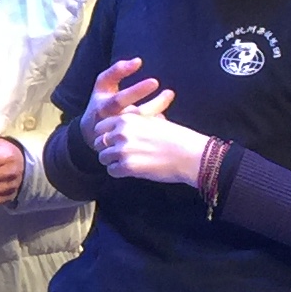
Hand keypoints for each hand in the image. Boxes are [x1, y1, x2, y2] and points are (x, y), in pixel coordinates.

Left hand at [85, 58, 203, 185]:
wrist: (191, 155)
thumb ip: (136, 121)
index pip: (101, 127)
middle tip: (119, 155)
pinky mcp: (128, 166)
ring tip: (126, 163)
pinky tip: (130, 171)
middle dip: (107, 149)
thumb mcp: (154, 120)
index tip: (112, 142)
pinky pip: (112, 171)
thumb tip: (125, 123)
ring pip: (103, 158)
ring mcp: (123, 150)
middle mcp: (122, 133)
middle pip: (99, 143)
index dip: (105, 136)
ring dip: (112, 162)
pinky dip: (118, 172)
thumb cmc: (176, 138)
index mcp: (127, 119)